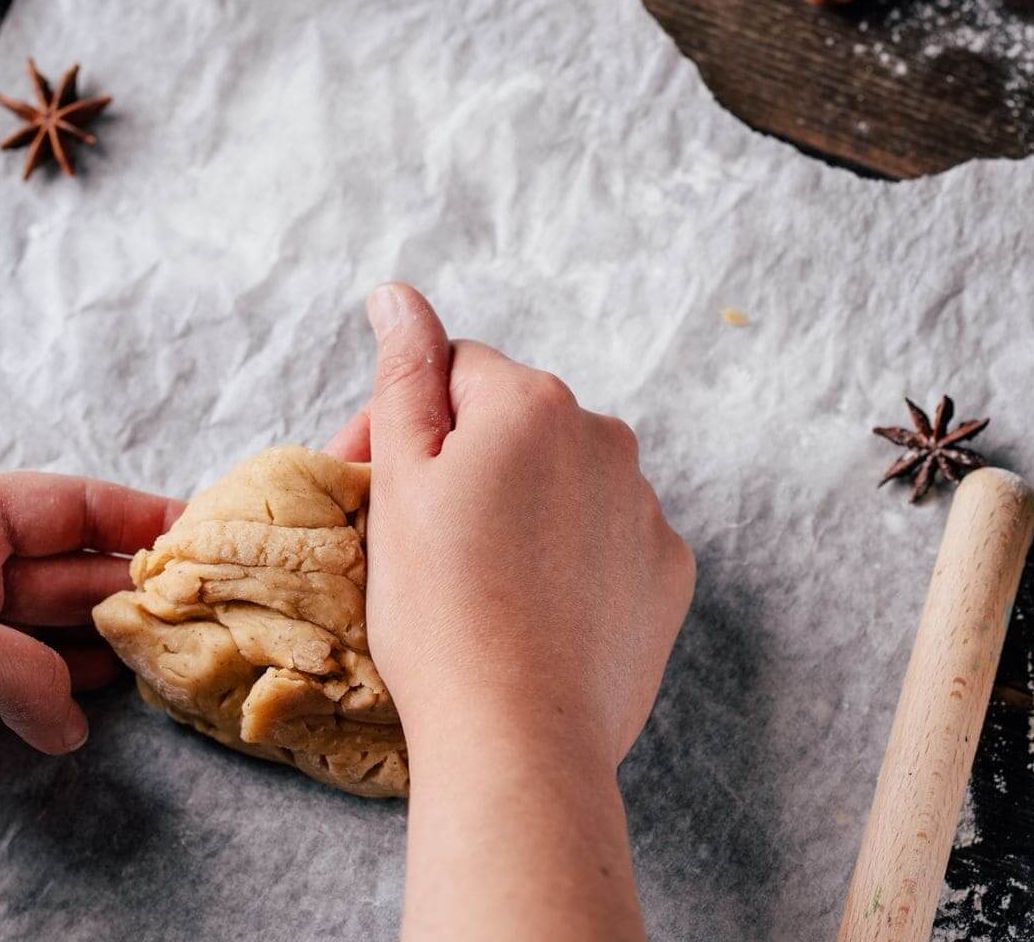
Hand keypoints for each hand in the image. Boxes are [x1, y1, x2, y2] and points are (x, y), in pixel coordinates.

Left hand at [0, 474, 180, 831]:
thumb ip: (27, 676)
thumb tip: (73, 720)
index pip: (69, 505)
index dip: (139, 516)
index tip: (204, 534)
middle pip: (65, 569)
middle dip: (129, 591)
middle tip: (201, 616)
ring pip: (41, 631)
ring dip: (96, 649)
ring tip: (165, 663)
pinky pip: (8, 684)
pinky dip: (49, 698)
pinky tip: (92, 711)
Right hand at [352, 282, 693, 941]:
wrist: (521, 738)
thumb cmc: (441, 611)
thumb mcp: (401, 482)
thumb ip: (406, 376)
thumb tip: (398, 294)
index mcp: (534, 402)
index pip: (454, 372)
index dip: (396, 423)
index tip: (363, 484)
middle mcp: (607, 438)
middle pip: (514, 425)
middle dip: (463, 463)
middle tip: (414, 540)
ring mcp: (648, 509)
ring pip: (564, 484)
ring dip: (519, 509)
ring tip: (475, 584)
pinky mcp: (669, 575)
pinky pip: (609, 543)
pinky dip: (571, 561)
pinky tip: (532, 610)